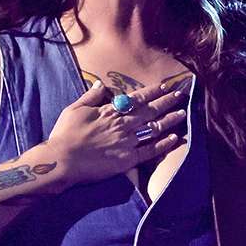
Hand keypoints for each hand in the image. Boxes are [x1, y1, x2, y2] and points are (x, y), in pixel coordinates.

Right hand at [42, 79, 187, 185]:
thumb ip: (90, 96)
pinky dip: (163, 144)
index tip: (165, 85)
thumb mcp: (74, 109)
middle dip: (167, 101)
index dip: (152, 91)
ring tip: (183, 113)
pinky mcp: (127, 160)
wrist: (62, 160)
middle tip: (180, 95)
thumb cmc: (65, 134)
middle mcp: (122, 125)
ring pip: (154, 128)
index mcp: (110, 111)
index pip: (136, 98)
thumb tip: (101, 85)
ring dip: (170, 120)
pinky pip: (150, 151)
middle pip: (150, 111)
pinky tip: (175, 138)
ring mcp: (127, 142)